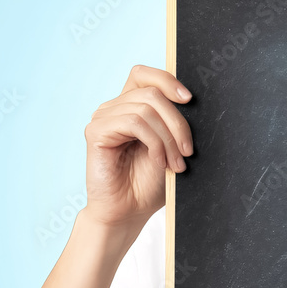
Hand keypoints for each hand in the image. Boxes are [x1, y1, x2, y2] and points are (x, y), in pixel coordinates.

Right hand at [82, 64, 193, 229]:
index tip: (189, 100)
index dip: (167, 80)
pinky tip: (158, 161)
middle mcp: (114, 108)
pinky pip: (134, 123)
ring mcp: (103, 118)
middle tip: (188, 152)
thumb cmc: (148, 183)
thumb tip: (190, 100)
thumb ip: (173, 123)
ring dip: (168, 138)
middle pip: (153, 94)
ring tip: (175, 164)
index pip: (144, 75)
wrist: (129, 212)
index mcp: (130, 106)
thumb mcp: (170, 147)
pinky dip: (154, 142)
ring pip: (146, 109)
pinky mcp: (96, 132)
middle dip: (177, 123)